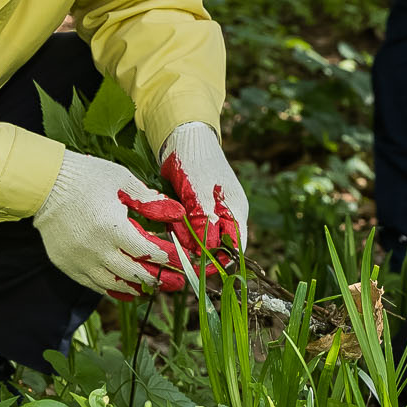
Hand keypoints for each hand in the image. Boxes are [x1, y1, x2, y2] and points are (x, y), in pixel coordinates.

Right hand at [31, 151, 170, 296]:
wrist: (44, 184)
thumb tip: (178, 214)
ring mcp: (80, 260)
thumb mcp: (122, 181)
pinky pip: (94, 285)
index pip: (148, 250)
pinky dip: (113, 290)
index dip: (169, 258)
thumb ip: (150, 202)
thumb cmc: (86, 177)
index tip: (184, 260)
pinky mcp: (67, 265)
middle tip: (178, 282)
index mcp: (112, 227)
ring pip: (114, 284)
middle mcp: (96, 249)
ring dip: (138, 288)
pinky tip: (128, 291)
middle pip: (134, 273)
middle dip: (160, 278)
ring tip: (154, 288)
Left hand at [157, 123, 247, 255]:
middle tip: (180, 249)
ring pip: (201, 239)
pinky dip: (180, 231)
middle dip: (199, 252)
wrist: (184, 137)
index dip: (220, 261)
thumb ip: (204, 221)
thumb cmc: (196, 161)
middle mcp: (227, 214)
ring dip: (187, 242)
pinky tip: (170, 226)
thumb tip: (206, 250)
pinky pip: (190, 229)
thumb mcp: (199, 192)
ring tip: (173, 234)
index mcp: (236, 211)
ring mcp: (212, 212)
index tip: (199, 269)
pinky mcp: (196, 209)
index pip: (235, 247)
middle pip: (217, 246)